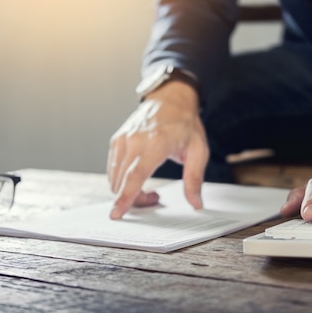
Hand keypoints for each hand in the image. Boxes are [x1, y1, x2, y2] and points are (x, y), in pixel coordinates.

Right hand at [107, 81, 208, 218]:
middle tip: (155, 198)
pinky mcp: (116, 141)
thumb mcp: (198, 151)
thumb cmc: (185, 125)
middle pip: (123, 182)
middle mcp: (135, 140)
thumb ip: (194, 179)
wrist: (170, 99)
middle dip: (134, 200)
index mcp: (157, 142)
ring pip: (115, 178)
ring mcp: (123, 139)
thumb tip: (196, 204)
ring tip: (150, 189)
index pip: (136, 175)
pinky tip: (138, 178)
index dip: (126, 197)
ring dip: (128, 192)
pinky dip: (122, 181)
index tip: (116, 213)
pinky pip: (112, 170)